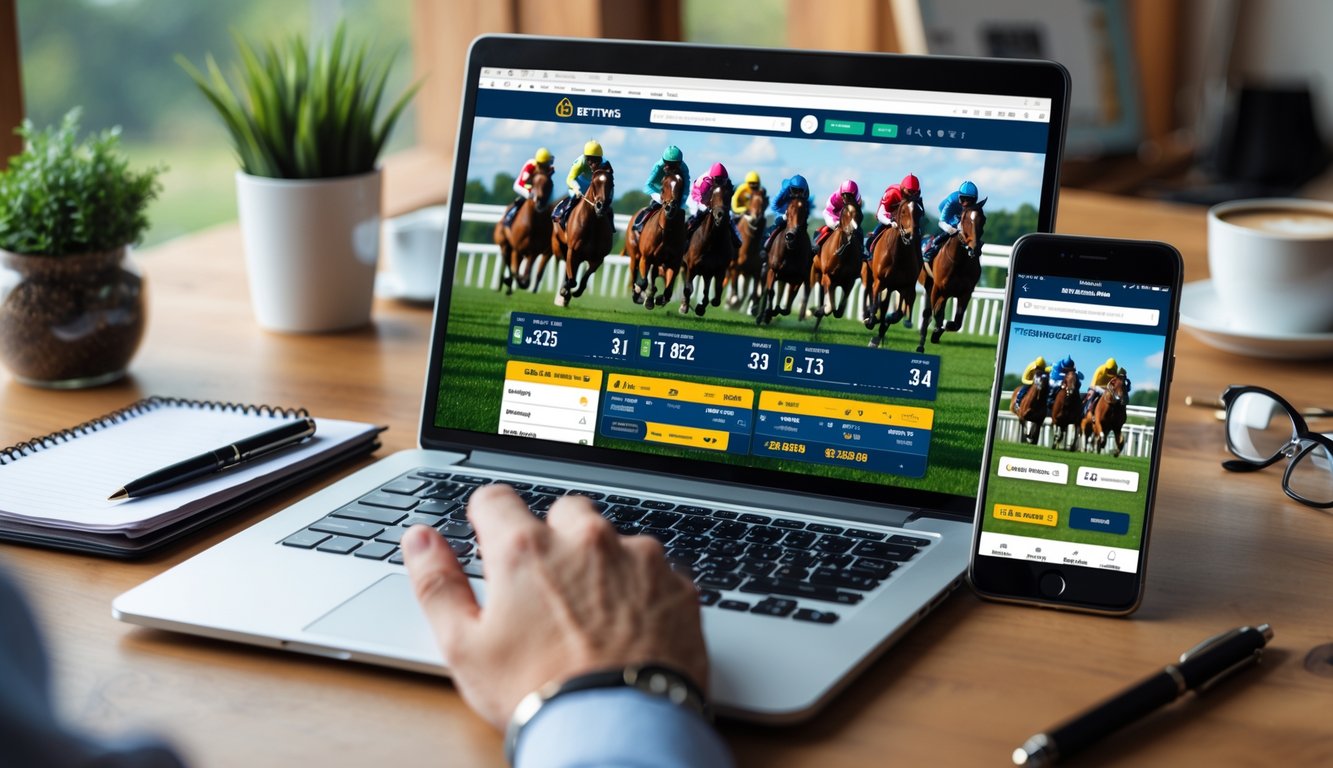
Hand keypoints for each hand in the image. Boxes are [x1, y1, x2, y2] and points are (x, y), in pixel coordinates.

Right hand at [401, 485, 706, 728]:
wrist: (615, 729)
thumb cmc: (538, 692)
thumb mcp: (462, 646)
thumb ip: (436, 582)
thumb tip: (418, 540)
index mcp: (525, 549)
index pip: (496, 499)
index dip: (488, 520)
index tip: (492, 539)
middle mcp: (584, 539)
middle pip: (562, 511)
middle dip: (552, 537)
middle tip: (547, 588)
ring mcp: (637, 557)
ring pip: (614, 539)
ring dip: (602, 561)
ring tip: (593, 614)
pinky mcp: (677, 583)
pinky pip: (657, 569)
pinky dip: (644, 588)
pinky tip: (632, 624)